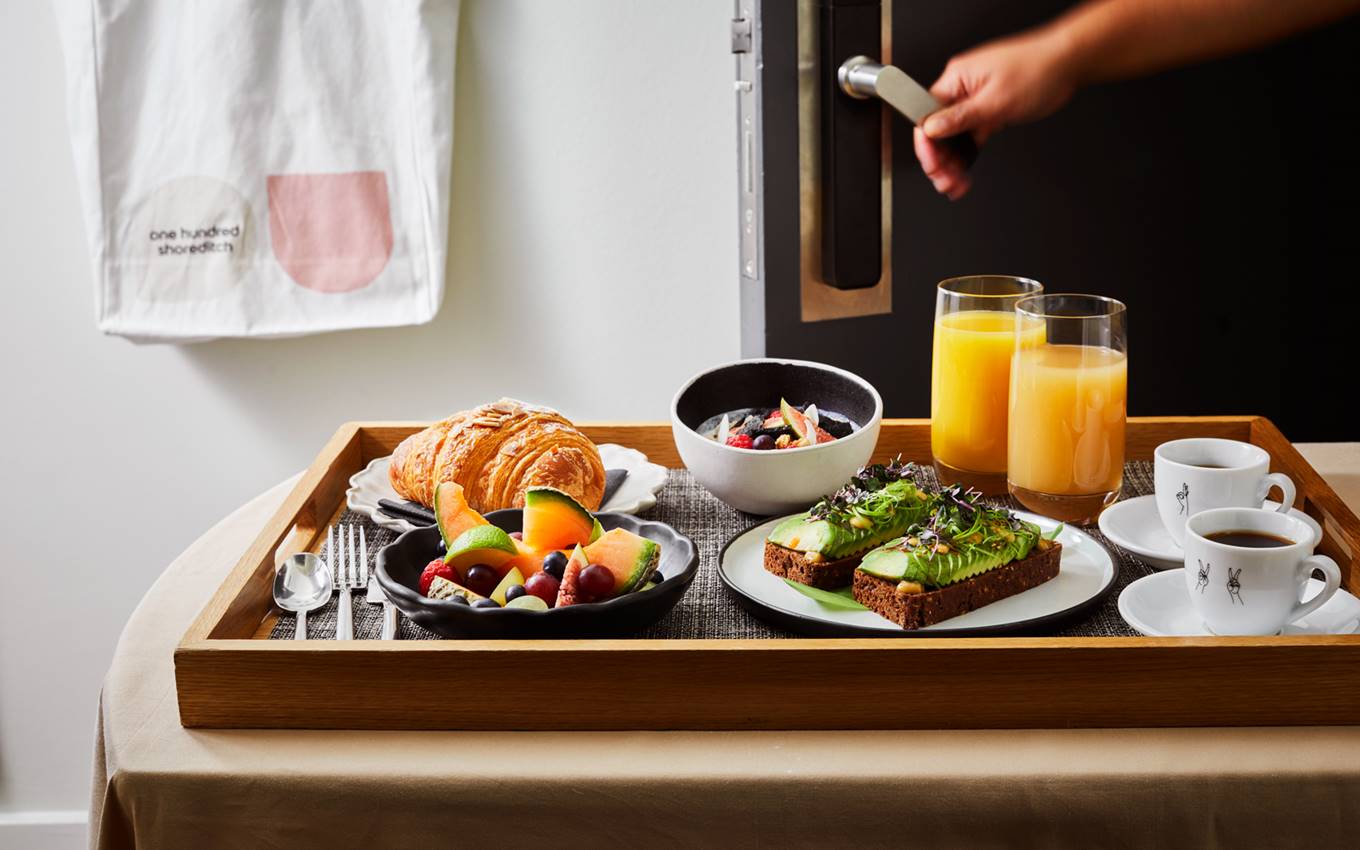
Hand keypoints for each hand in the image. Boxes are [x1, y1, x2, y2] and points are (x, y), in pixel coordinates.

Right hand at [915, 27, 1078, 198]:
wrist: (1066, 64)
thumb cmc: (1037, 70)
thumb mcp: (994, 100)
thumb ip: (959, 117)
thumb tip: (930, 129)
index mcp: (955, 79)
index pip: (926, 115)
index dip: (927, 144)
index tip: (932, 166)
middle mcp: (961, 90)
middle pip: (938, 131)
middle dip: (939, 160)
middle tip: (944, 183)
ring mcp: (974, 102)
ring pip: (953, 138)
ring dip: (952, 163)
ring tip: (955, 186)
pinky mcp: (988, 112)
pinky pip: (970, 138)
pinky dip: (967, 156)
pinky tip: (964, 175)